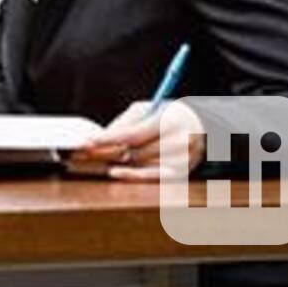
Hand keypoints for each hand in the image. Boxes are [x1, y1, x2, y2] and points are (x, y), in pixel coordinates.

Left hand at [67, 100, 205, 180]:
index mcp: (170, 121)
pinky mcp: (182, 173)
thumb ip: (124, 122)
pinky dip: (132, 175)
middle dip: (107, 152)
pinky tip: (115, 171)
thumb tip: (102, 137)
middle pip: (134, 152)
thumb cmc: (170, 114)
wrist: (204, 125)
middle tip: (84, 151)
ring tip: (99, 155)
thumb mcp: (147, 108)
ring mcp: (183, 160)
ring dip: (117, 161)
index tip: (86, 142)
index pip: (133, 134)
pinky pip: (151, 178)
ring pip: (139, 164)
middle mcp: (180, 142)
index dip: (107, 139)